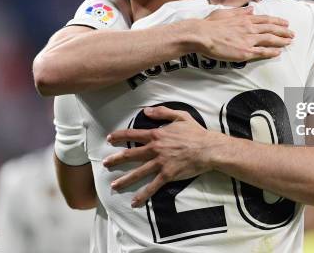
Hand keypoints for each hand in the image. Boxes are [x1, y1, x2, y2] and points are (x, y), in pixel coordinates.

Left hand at [103, 106, 222, 207]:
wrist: (208, 148)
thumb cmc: (196, 132)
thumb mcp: (180, 116)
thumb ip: (162, 113)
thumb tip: (146, 111)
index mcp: (157, 134)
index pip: (133, 134)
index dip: (120, 136)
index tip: (109, 138)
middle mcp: (155, 149)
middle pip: (131, 154)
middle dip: (116, 159)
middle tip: (105, 163)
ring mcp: (160, 163)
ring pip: (138, 172)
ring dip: (125, 179)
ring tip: (114, 185)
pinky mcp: (167, 175)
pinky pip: (152, 186)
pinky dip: (143, 194)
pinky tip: (135, 202)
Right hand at [195, 6, 293, 61]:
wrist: (202, 35)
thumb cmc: (210, 24)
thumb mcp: (225, 13)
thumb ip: (240, 11)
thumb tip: (251, 8)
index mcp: (244, 18)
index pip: (265, 19)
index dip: (277, 21)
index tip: (285, 22)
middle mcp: (249, 28)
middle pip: (271, 28)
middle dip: (283, 31)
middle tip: (292, 33)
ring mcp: (248, 40)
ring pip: (269, 39)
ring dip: (281, 40)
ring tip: (289, 42)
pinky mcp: (245, 51)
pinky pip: (262, 52)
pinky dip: (271, 52)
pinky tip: (278, 52)